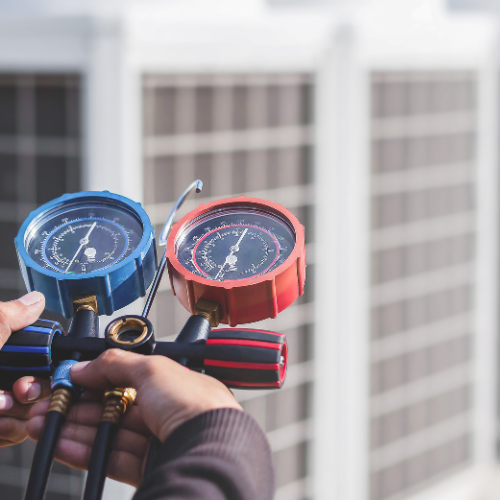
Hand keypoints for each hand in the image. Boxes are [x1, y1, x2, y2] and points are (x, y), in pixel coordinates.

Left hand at [0, 292, 50, 445]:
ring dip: (18, 412)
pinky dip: (7, 430)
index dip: (46, 360)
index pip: (36, 352)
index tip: (43, 367)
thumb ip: (8, 316)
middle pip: (39, 381)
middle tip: (19, 390)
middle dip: (34, 389)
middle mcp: (0, 376)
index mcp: (0, 351)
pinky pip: (15, 432)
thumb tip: (35, 300)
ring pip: (31, 410)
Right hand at [27, 350, 241, 485]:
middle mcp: (166, 412)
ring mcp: (157, 441)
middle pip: (114, 408)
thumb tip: (86, 365)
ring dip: (75, 428)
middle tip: (51, 405)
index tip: (71, 380)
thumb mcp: (153, 369)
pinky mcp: (148, 467)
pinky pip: (110, 457)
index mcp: (172, 384)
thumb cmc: (197, 405)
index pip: (126, 379)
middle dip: (79, 406)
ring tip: (44, 424)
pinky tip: (62, 444)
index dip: (97, 379)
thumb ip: (116, 364)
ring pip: (109, 433)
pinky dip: (84, 450)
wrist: (210, 449)